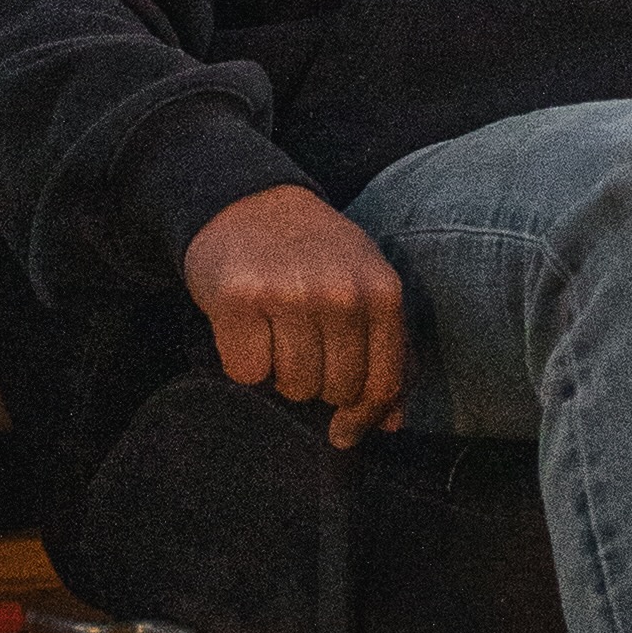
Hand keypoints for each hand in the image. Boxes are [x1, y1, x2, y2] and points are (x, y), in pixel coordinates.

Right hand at [181, 187, 408, 449]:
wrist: (249, 201)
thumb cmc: (315, 253)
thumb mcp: (366, 283)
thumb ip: (388, 349)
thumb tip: (392, 423)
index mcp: (381, 291)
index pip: (381, 382)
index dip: (363, 417)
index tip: (344, 431)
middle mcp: (340, 293)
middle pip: (334, 390)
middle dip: (316, 384)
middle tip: (302, 350)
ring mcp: (289, 295)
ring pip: (292, 385)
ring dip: (279, 374)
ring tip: (275, 335)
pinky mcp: (239, 299)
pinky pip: (247, 372)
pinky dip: (243, 362)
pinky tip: (247, 329)